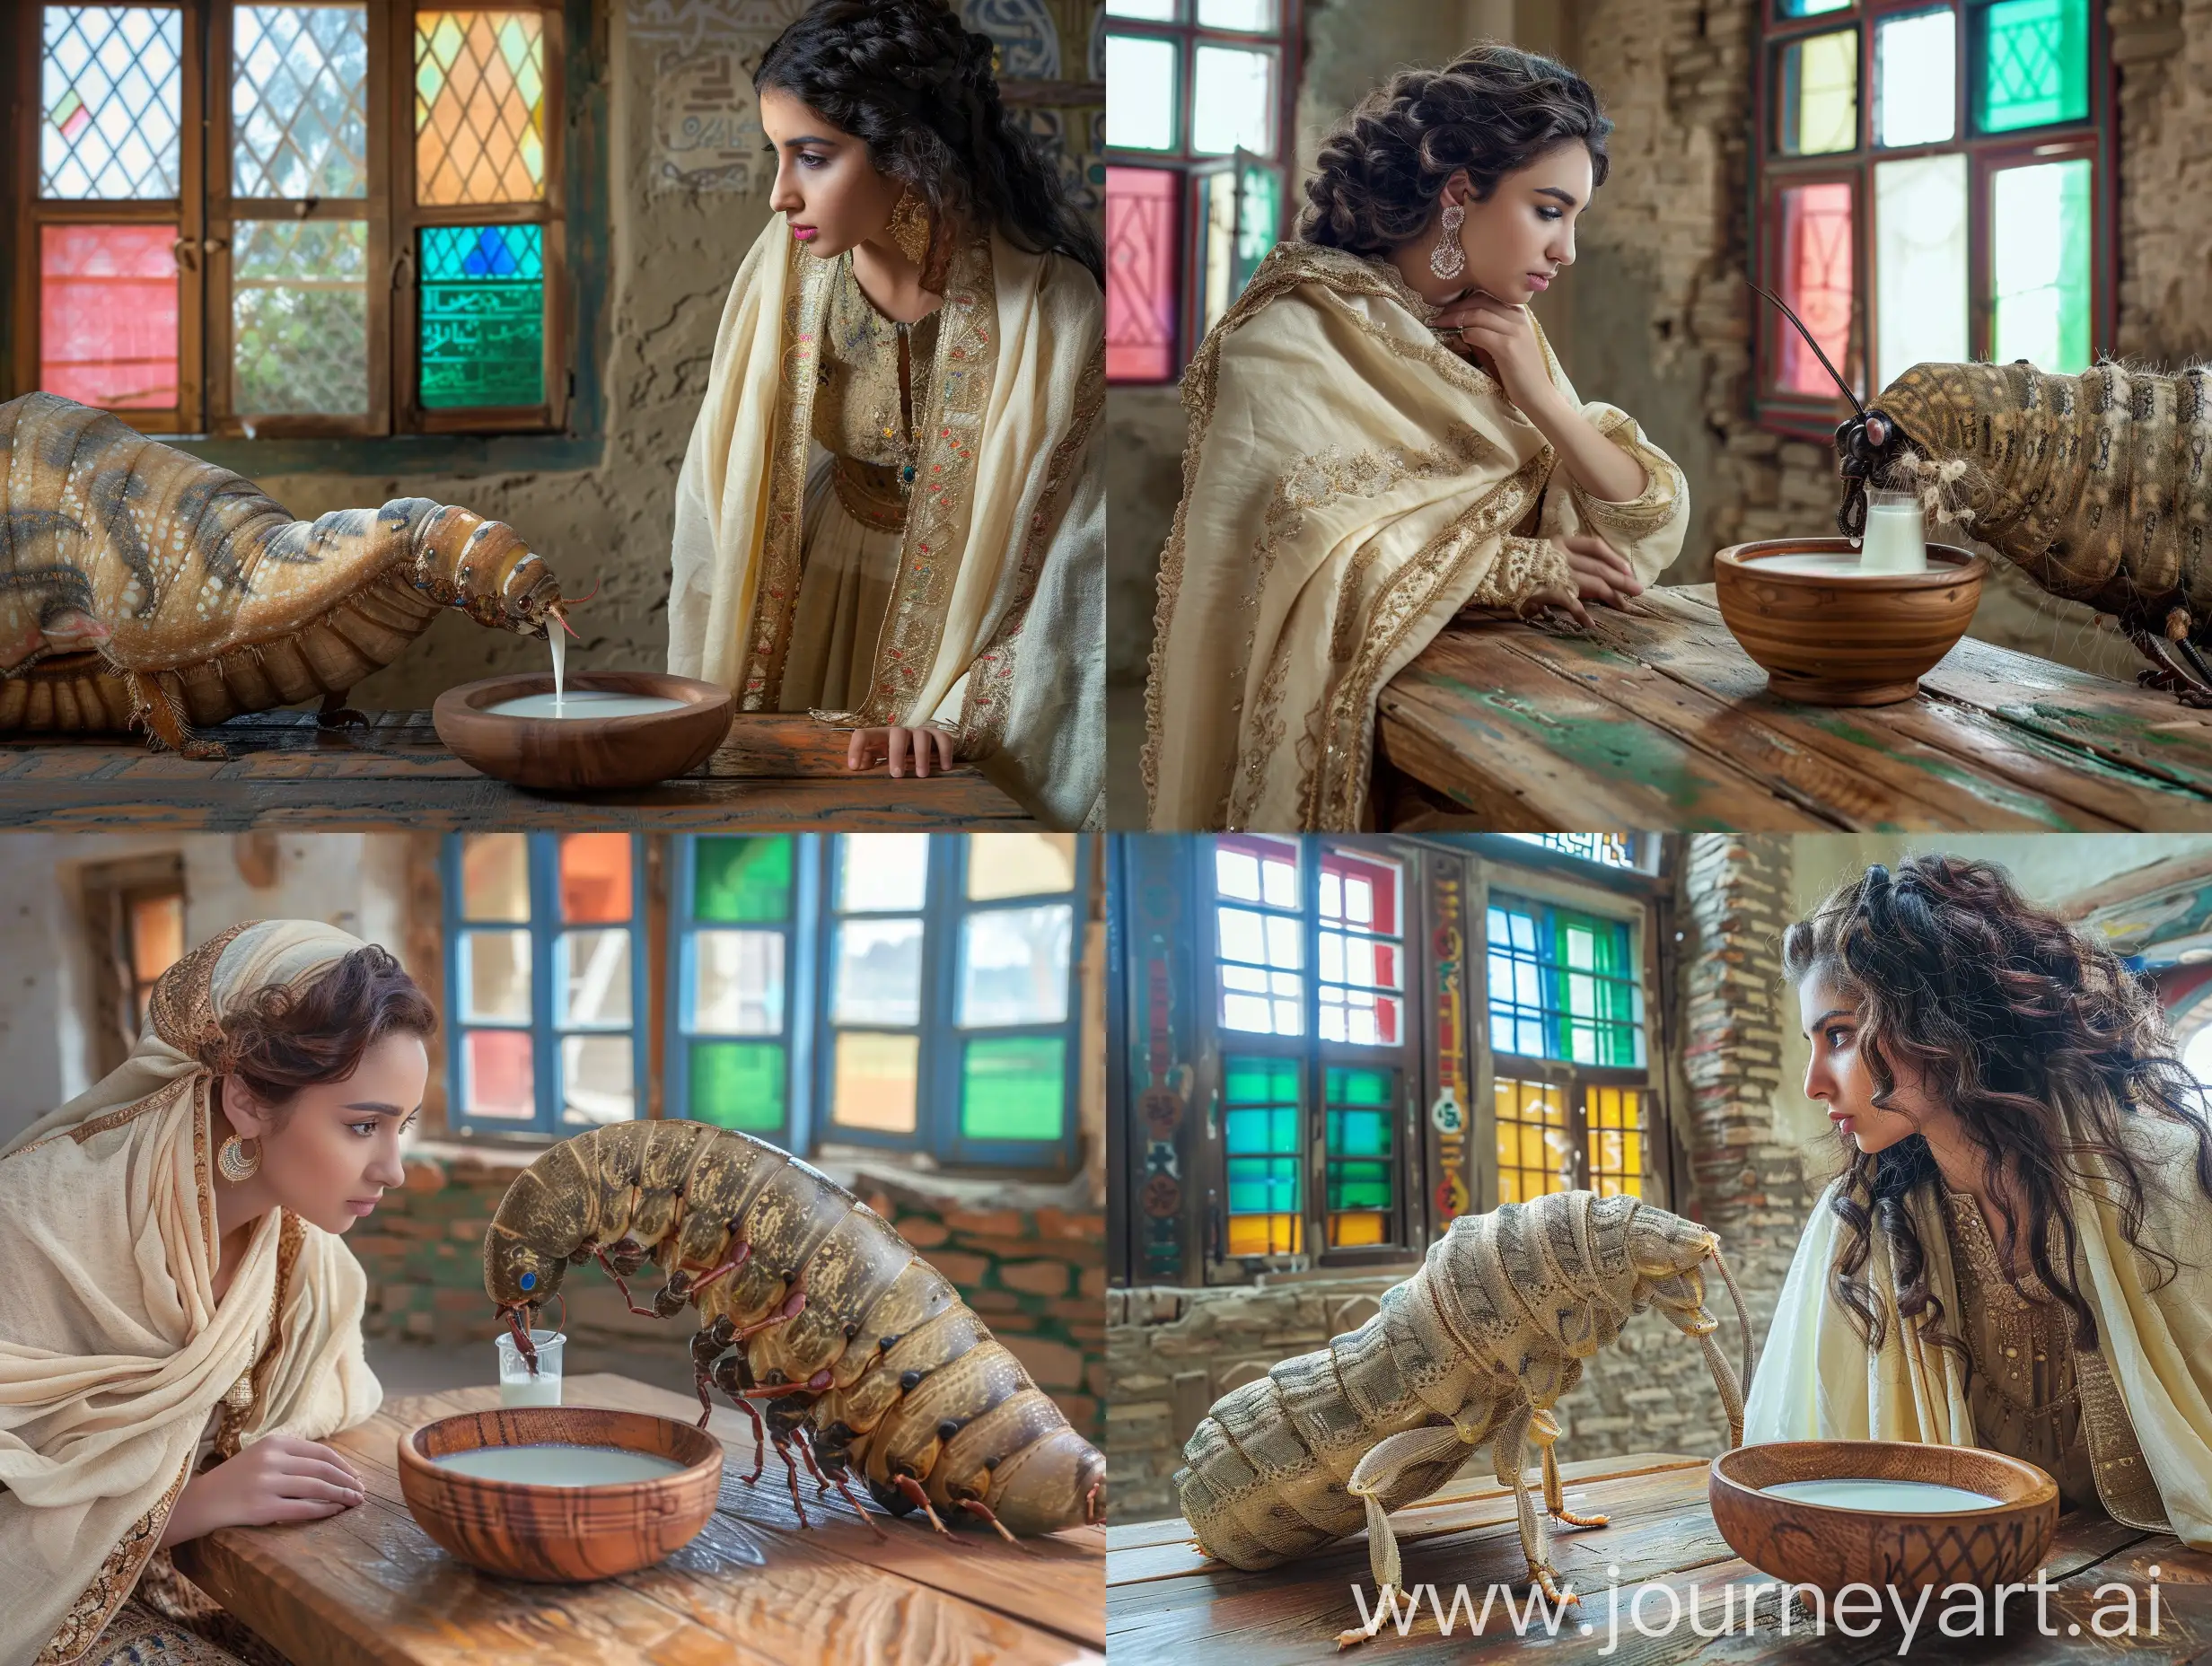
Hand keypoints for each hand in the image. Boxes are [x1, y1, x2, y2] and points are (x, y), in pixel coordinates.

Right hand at [157, 1434, 364, 1547]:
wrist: (200, 1501)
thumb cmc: (237, 1479)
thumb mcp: (262, 1456)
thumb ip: (292, 1456)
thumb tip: (335, 1467)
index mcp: (274, 1443)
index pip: (321, 1452)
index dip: (344, 1465)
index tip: (357, 1476)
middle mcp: (271, 1460)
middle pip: (323, 1469)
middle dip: (348, 1480)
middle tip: (362, 1491)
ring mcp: (266, 1483)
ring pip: (317, 1488)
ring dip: (341, 1495)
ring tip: (355, 1502)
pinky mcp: (261, 1508)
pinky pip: (302, 1508)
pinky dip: (324, 1510)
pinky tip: (335, 1511)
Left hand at [844, 724, 954, 778]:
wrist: (920, 746)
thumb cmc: (894, 756)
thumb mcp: (879, 757)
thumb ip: (868, 761)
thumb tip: (857, 768)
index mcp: (881, 736)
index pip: (864, 734)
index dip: (856, 747)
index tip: (854, 767)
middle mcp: (900, 732)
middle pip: (897, 733)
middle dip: (897, 753)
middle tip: (897, 774)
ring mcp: (920, 732)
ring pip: (922, 735)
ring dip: (921, 755)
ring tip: (922, 775)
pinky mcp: (937, 736)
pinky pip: (943, 739)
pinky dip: (945, 752)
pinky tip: (945, 767)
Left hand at [1429, 292, 1553, 413]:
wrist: (1538, 394)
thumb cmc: (1518, 372)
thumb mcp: (1504, 344)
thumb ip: (1489, 330)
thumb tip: (1460, 323)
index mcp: (1518, 313)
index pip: (1487, 296)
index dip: (1464, 300)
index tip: (1446, 308)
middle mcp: (1518, 317)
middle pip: (1480, 301)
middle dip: (1455, 307)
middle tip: (1437, 316)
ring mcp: (1514, 331)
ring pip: (1478, 314)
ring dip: (1454, 319)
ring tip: (1439, 324)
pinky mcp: (1508, 347)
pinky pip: (1479, 333)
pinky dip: (1464, 333)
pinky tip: (1456, 338)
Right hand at [1509, 535, 1642, 628]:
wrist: (1484, 569)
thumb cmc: (1509, 565)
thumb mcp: (1538, 555)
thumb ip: (1559, 561)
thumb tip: (1580, 580)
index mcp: (1559, 542)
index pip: (1595, 546)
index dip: (1614, 558)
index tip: (1628, 570)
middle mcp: (1561, 554)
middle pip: (1600, 566)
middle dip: (1622, 579)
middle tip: (1638, 591)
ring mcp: (1555, 571)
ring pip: (1593, 582)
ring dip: (1613, 595)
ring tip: (1625, 607)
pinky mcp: (1548, 589)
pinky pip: (1572, 603)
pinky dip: (1583, 614)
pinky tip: (1592, 624)